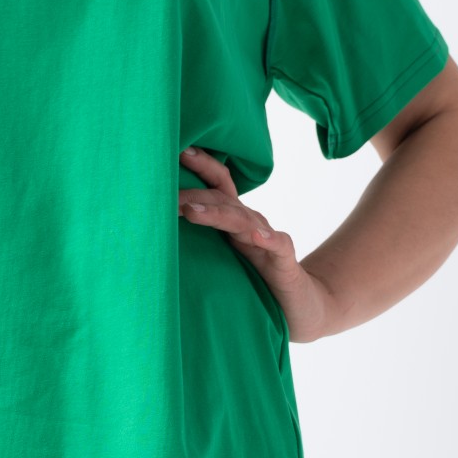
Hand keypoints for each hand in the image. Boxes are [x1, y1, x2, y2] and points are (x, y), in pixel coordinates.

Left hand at [177, 146, 333, 343]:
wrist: (299, 307)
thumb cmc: (255, 281)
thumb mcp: (222, 259)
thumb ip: (198, 244)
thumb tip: (157, 230)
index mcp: (235, 221)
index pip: (219, 185)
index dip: (202, 166)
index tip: (178, 151)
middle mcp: (251, 224)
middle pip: (223, 201)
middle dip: (194, 195)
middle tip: (166, 197)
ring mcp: (268, 241)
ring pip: (242, 221)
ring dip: (217, 213)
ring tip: (193, 212)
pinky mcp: (284, 263)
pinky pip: (277, 246)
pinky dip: (267, 239)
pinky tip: (257, 235)